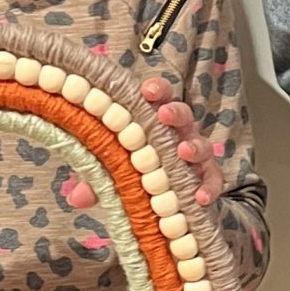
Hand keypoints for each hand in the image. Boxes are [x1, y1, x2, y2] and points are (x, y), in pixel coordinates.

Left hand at [61, 73, 222, 209]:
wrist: (170, 200)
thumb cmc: (139, 173)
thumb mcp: (114, 173)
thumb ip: (98, 180)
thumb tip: (75, 198)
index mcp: (157, 121)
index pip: (160, 97)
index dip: (156, 90)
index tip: (146, 90)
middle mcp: (179, 133)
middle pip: (183, 114)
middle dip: (174, 112)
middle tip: (162, 114)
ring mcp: (196, 155)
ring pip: (201, 144)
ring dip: (193, 146)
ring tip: (183, 152)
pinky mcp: (208, 178)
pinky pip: (213, 179)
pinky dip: (209, 187)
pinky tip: (200, 197)